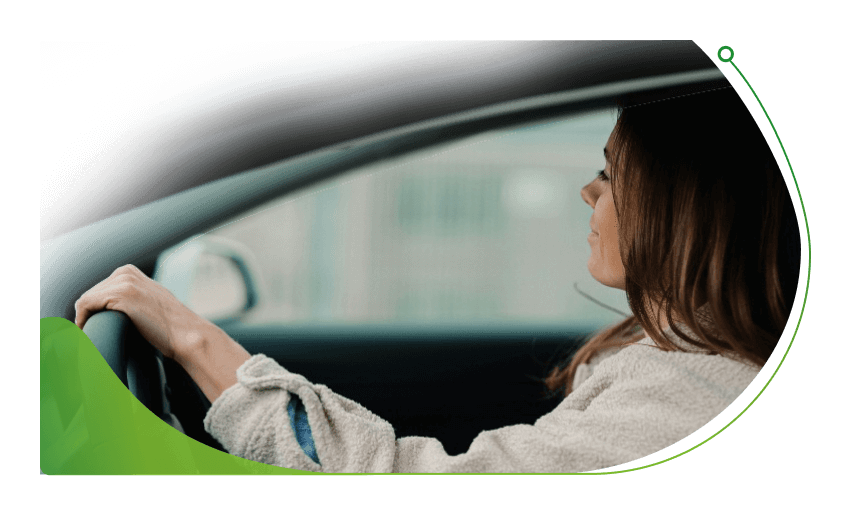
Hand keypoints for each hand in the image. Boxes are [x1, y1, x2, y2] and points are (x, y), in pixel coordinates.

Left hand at [74, 264, 213, 360]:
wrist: (187, 334)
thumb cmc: (171, 327)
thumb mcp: (149, 302)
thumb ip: (132, 298)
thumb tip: (115, 311)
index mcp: (130, 272)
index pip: (97, 291)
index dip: (92, 312)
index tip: (94, 329)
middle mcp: (126, 273)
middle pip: (90, 295)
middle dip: (88, 316)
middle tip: (92, 337)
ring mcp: (124, 282)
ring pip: (86, 301)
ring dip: (85, 320)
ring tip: (90, 338)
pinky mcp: (121, 295)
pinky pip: (86, 305)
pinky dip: (82, 321)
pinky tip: (88, 334)